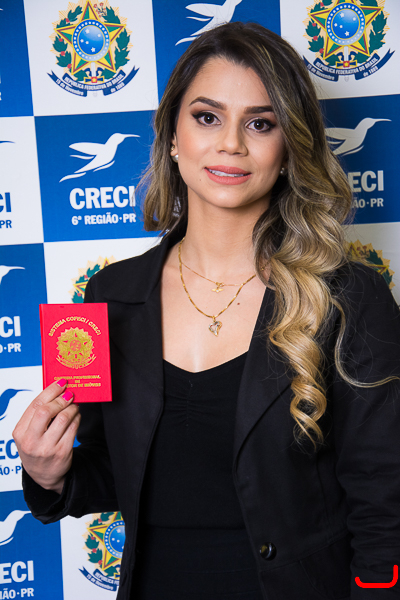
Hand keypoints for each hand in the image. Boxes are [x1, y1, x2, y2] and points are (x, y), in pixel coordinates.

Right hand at [12, 380, 80, 494]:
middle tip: (70, 394)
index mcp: (20, 432)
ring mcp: (47, 448)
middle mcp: (31, 441)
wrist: (44, 475)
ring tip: (74, 405)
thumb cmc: (36, 448)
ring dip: (72, 408)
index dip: (50, 391)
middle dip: (61, 399)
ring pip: (63, 419)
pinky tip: (76, 416)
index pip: (35, 405)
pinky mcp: (62, 453)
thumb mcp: (28, 433)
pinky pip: (73, 429)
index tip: (61, 383)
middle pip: (47, 411)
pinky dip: (77, 418)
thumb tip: (56, 390)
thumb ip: (37, 414)